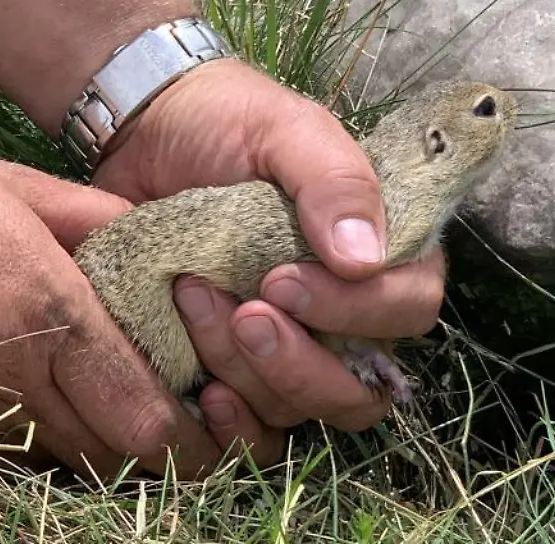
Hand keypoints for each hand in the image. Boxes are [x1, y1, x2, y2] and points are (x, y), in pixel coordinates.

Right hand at [0, 139, 282, 477]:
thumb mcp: (24, 189)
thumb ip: (103, 220)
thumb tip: (166, 241)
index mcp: (52, 315)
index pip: (141, 412)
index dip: (192, 438)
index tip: (222, 426)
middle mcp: (18, 373)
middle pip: (114, 453)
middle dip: (167, 455)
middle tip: (198, 433)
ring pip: (71, 459)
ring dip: (117, 451)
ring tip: (148, 420)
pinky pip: (25, 449)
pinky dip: (65, 442)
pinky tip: (82, 410)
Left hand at [91, 58, 445, 431]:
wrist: (144, 134)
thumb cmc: (228, 123)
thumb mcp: (286, 129)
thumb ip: (335, 181)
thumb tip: (365, 258)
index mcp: (379, 253)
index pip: (409, 307)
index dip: (357, 310)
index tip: (284, 280)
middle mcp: (347, 314)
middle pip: (361, 386)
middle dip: (300, 361)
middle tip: (244, 309)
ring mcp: (293, 349)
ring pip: (301, 408)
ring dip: (248, 369)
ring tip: (193, 300)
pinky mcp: (240, 371)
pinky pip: (257, 431)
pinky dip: (234, 425)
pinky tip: (205, 392)